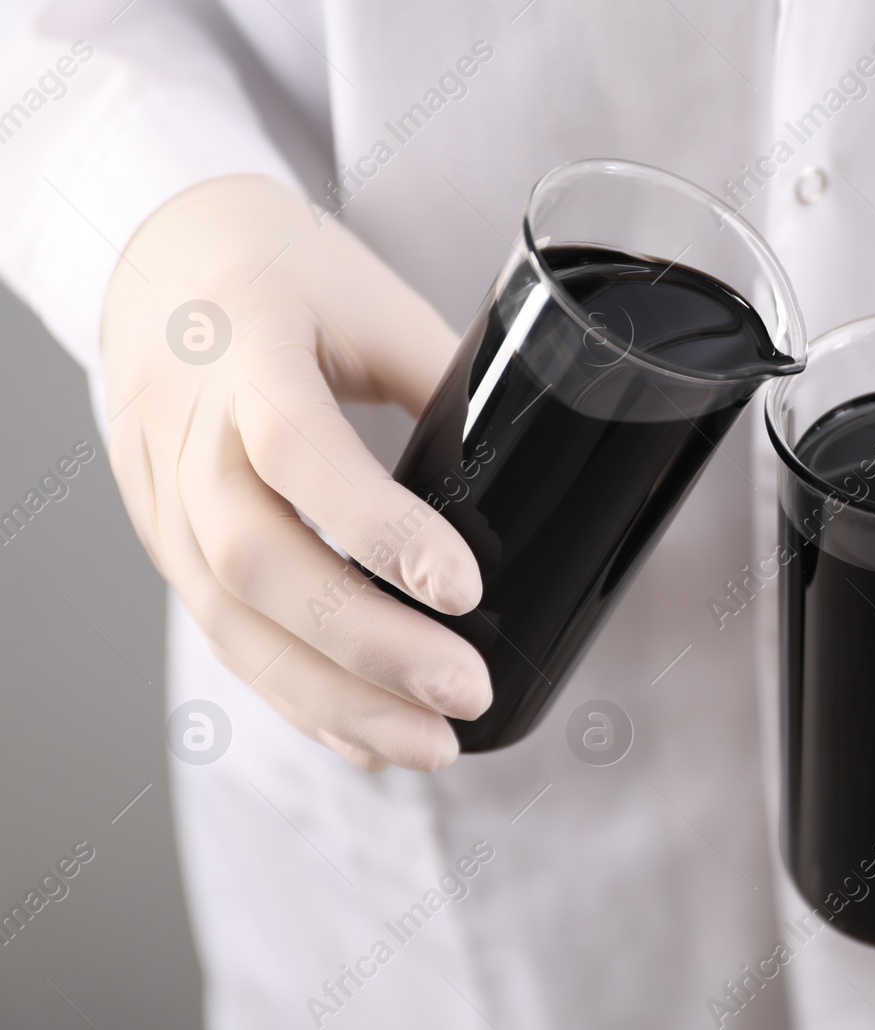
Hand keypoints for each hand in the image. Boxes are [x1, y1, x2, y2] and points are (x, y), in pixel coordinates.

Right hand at [101, 176, 489, 771]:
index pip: (299, 453)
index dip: (379, 528)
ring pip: (232, 623)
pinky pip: (224, 636)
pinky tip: (364, 740)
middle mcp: (189, 436)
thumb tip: (544, 466)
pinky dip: (297, 698)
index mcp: (245, 354)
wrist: (152, 260)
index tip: (467, 586)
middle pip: (259, 564)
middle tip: (467, 693)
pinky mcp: (167, 544)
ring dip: (335, 700)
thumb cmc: (279, 270)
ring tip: (430, 747)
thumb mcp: (369, 298)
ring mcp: (165, 499)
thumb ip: (447, 378)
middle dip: (368, 647)